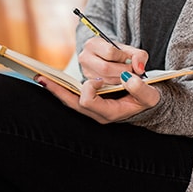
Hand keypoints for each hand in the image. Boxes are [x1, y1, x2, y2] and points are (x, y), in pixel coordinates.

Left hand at [36, 72, 159, 123]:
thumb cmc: (149, 98)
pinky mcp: (90, 101)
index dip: (90, 87)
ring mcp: (93, 108)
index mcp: (110, 113)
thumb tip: (128, 79)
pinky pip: (71, 96)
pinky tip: (50, 80)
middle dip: (58, 90)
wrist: (149, 104)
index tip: (99, 78)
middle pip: (71, 103)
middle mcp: (98, 113)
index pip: (88, 101)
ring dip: (56, 89)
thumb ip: (142, 89)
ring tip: (40, 78)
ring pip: (68, 101)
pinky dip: (62, 88)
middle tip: (41, 78)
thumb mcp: (151, 95)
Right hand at [78, 37, 148, 83]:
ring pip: (105, 79)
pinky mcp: (89, 82)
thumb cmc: (119, 53)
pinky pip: (105, 86)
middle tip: (132, 71)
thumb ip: (139, 56)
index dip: (123, 58)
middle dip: (122, 71)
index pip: (109, 52)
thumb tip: (139, 69)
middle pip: (105, 68)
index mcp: (93, 44)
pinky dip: (116, 85)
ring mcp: (85, 71)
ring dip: (121, 79)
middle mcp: (85, 57)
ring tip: (127, 75)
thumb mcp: (130, 50)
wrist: (107, 58)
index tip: (129, 60)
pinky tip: (121, 80)